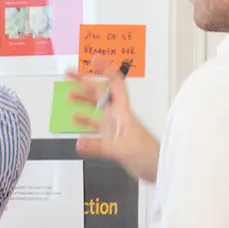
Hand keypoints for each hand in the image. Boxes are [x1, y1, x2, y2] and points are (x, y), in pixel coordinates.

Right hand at [67, 59, 160, 181]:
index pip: (114, 83)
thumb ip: (98, 146)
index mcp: (123, 111)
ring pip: (97, 107)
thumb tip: (79, 143)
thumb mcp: (121, 149)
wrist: (159, 167)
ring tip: (69, 95)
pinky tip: (76, 121)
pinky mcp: (113, 137)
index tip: (93, 60)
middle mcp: (118, 115)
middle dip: (85, 80)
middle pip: (100, 92)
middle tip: (70, 74)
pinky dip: (86, 122)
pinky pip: (96, 125)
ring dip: (84, 100)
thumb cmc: (149, 154)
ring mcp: (115, 125)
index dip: (105, 68)